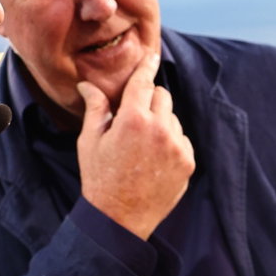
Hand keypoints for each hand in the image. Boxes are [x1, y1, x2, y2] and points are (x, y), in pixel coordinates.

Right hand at [77, 55, 194, 239]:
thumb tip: (87, 85)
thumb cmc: (99, 178)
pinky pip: (182, 139)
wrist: (119, 219)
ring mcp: (177, 146)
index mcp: (132, 120)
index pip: (144, 82)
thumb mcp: (90, 141)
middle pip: (162, 96)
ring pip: (173, 118)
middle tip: (134, 119)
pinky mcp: (187, 162)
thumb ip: (96, 108)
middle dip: (149, 101)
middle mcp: (159, 129)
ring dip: (161, 123)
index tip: (152, 56)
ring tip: (141, 148)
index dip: (147, 66)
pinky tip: (153, 160)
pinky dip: (171, 143)